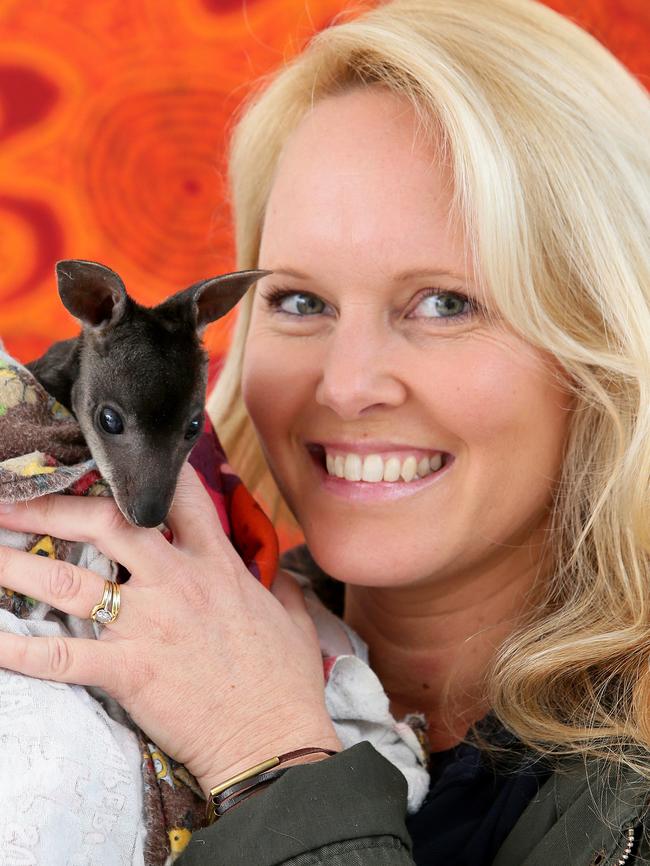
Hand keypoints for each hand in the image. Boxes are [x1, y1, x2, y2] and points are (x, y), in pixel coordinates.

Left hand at [0, 463, 341, 793]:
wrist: (274, 738)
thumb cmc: (284, 681)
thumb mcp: (293, 618)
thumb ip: (283, 587)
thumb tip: (285, 575)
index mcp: (216, 564)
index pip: (181, 497)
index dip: (148, 471)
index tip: (112, 460)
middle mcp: (177, 582)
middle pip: (105, 523)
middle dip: (53, 507)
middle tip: (11, 501)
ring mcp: (148, 624)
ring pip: (70, 581)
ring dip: (17, 565)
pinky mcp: (128, 670)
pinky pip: (61, 655)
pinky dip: (19, 647)